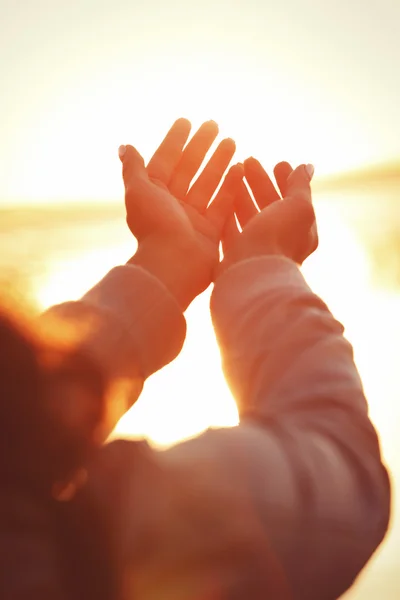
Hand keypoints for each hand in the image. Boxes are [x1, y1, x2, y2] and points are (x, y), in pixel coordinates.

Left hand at [119, 118, 242, 309]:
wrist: (173, 265)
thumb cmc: (154, 226)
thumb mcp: (138, 192)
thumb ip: (134, 168)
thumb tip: (124, 146)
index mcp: (154, 194)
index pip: (165, 160)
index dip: (175, 140)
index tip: (187, 121)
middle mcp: (173, 204)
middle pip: (189, 169)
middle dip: (201, 146)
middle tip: (214, 124)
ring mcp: (193, 218)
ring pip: (208, 183)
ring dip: (219, 162)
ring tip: (232, 141)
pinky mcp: (211, 231)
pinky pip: (223, 204)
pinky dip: (231, 187)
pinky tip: (240, 168)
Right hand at [219, 158, 317, 275]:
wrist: (251, 275)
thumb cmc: (278, 239)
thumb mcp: (298, 207)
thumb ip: (300, 186)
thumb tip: (307, 166)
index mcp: (300, 231)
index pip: (294, 200)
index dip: (286, 180)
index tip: (277, 162)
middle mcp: (279, 240)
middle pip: (268, 206)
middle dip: (260, 182)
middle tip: (248, 160)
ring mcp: (255, 249)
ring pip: (247, 216)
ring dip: (240, 194)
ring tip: (231, 172)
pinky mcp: (235, 256)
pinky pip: (230, 230)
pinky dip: (226, 212)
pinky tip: (219, 196)